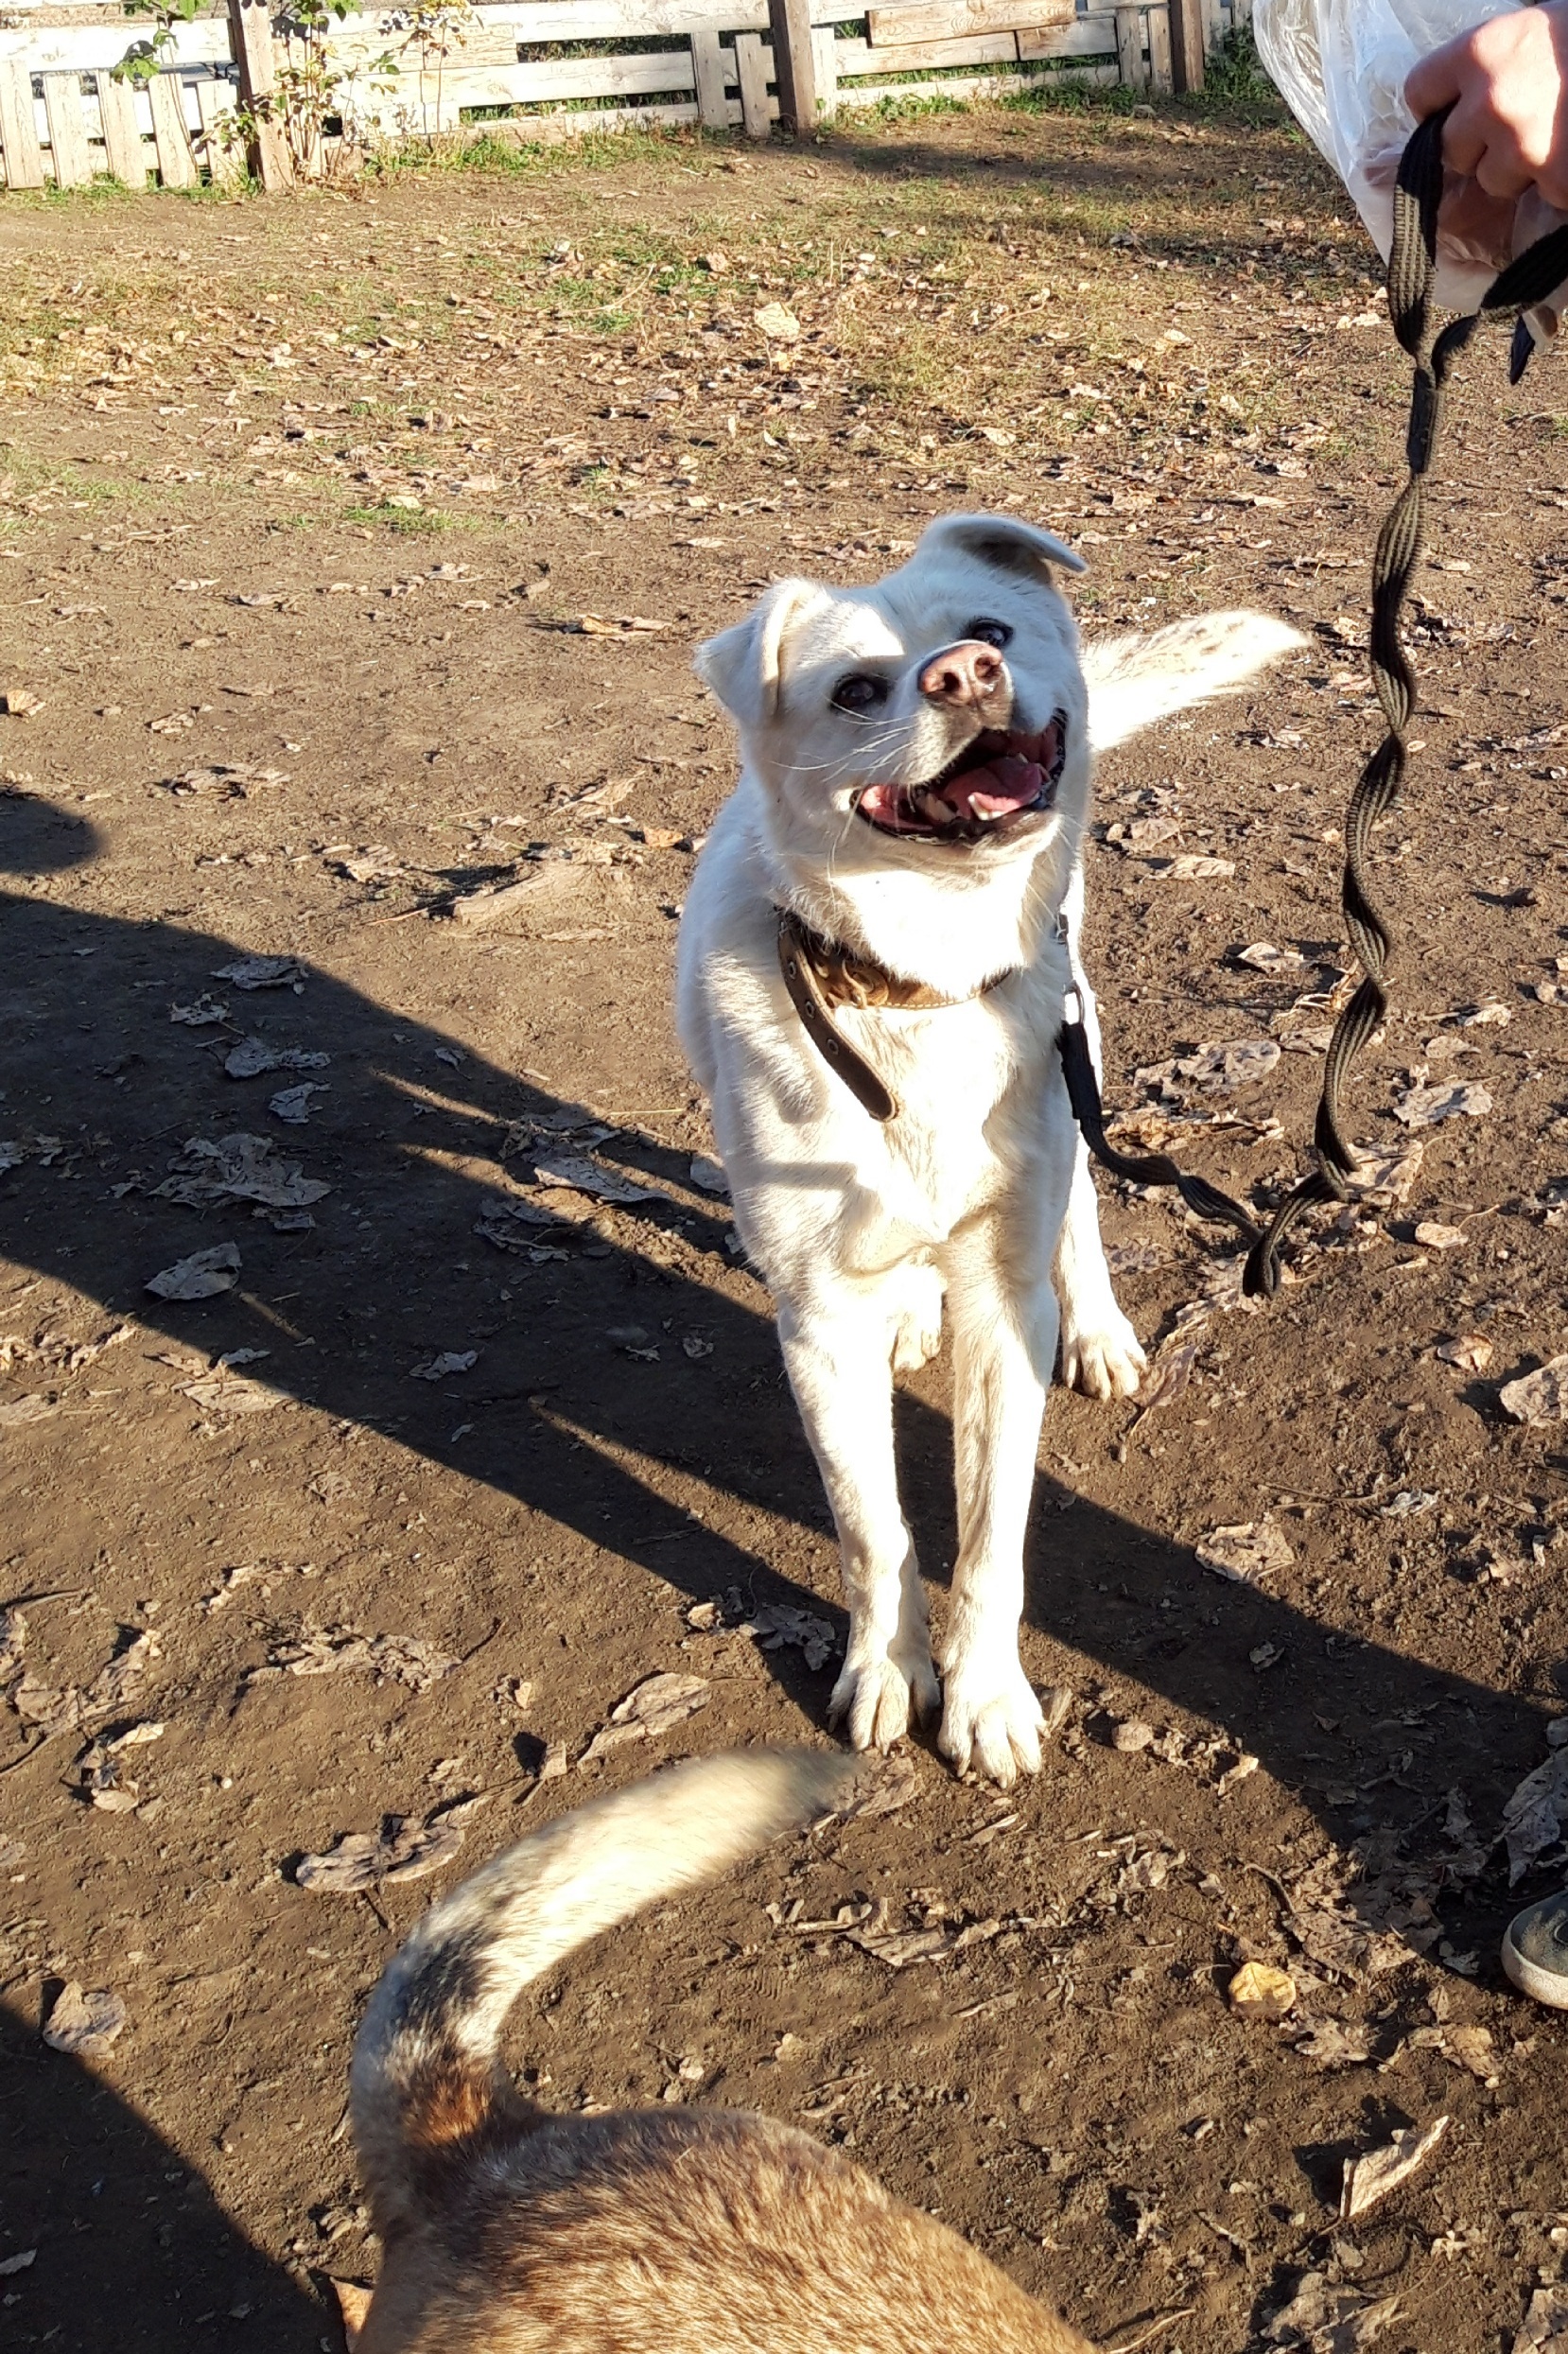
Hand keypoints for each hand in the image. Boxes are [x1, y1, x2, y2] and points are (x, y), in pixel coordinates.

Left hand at [1405, 2, 1567, 212]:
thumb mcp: (1537, 28)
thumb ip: (1493, 63)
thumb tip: (1458, 105)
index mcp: (1483, 50)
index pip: (1420, 91)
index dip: (1435, 105)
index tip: (1452, 109)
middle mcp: (1491, 100)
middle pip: (1450, 147)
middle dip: (1478, 145)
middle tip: (1519, 124)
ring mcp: (1521, 146)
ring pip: (1491, 180)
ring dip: (1518, 168)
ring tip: (1557, 136)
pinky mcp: (1555, 179)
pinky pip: (1541, 194)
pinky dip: (1560, 182)